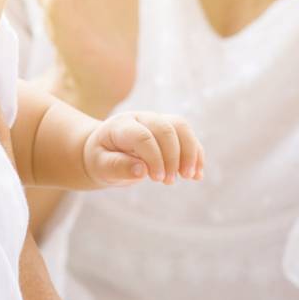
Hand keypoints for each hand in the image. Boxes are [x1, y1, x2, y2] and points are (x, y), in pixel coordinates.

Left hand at [83, 112, 203, 186]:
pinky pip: (188, 136)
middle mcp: (142, 118)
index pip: (143, 136)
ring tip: (189, 176)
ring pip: (181, 127)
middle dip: (173, 156)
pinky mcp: (169, 130)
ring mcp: (157, 121)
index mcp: (121, 125)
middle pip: (166, 129)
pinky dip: (196, 154)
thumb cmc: (101, 158)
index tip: (156, 179)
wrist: (105, 150)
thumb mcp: (100, 166)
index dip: (154, 158)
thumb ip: (117, 167)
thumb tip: (142, 170)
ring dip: (190, 152)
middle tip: (169, 182)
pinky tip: (198, 174)